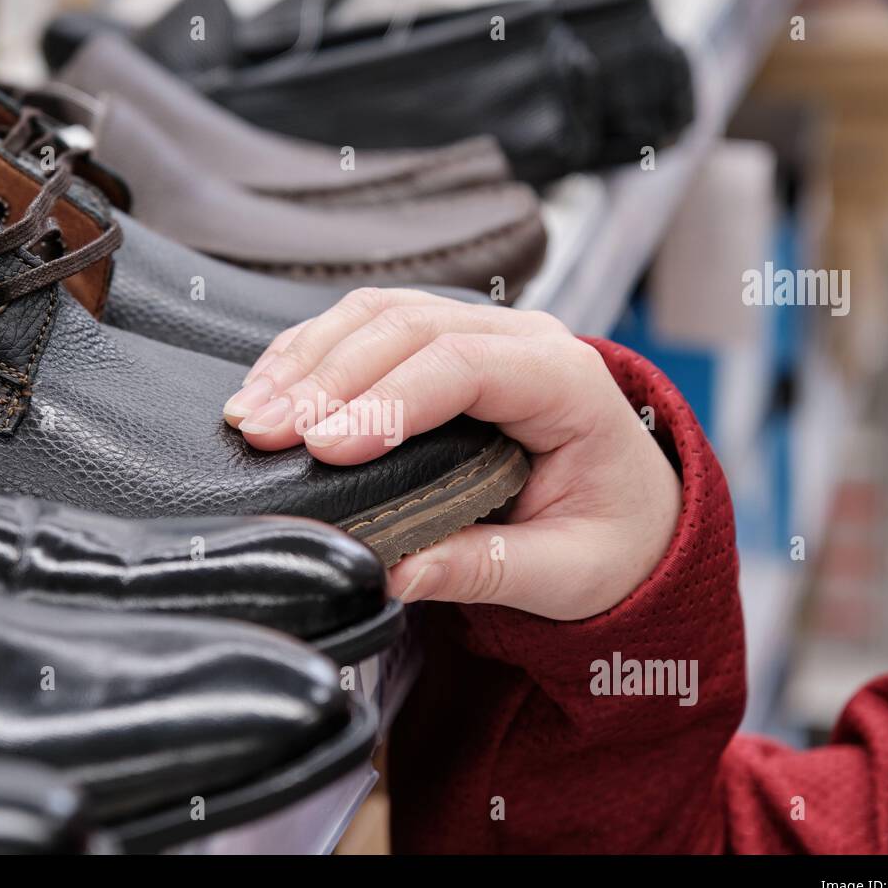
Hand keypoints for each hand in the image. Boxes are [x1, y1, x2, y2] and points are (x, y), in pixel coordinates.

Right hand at [222, 289, 681, 620]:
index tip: (324, 449)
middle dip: (328, 378)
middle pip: (409, 325)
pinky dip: (312, 355)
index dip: (387, 400)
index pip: (465, 366)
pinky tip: (271, 389)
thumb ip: (489, 569)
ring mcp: (481, 334)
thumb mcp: (569, 572)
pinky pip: (369, 327)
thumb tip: (397, 572)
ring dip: (308, 360)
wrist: (635, 512)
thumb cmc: (614, 538)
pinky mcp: (443, 349)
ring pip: (379, 314)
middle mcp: (522, 340)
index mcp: (567, 383)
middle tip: (265, 432)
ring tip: (251, 414)